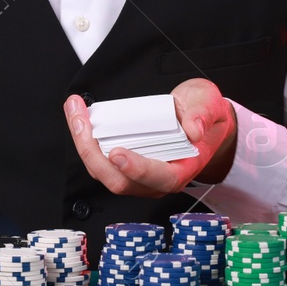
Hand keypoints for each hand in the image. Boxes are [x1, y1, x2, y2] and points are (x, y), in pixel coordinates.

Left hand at [63, 79, 237, 196]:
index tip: (118, 153)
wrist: (201, 122)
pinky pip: (100, 160)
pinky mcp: (124, 163)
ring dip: (84, 144)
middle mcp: (157, 178)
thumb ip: (204, 114)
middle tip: (81, 120)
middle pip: (119, 181)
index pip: (159, 178)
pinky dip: (86, 139)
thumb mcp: (210, 105)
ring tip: (76, 112)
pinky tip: (79, 116)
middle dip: (93, 152)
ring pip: (104, 172)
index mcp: (182, 169)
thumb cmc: (203, 117)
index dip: (136, 169)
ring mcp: (138, 174)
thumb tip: (194, 129)